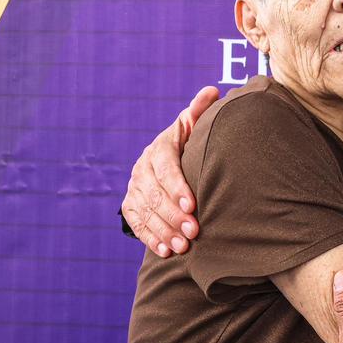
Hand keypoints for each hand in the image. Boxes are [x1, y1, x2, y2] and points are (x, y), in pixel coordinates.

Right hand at [122, 86, 215, 256]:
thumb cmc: (191, 142)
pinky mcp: (130, 205)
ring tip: (184, 246)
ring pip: (145, 211)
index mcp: (160, 147)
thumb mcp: (194, 127)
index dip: (177, 187)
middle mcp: (142, 167)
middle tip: (194, 232)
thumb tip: (213, 91)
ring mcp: (134, 187)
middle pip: (154, 193)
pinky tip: (166, 251)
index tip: (192, 206)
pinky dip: (151, 238)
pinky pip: (136, 224)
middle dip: (173, 215)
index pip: (165, 167)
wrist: (170, 161)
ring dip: (164, 230)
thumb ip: (201, 112)